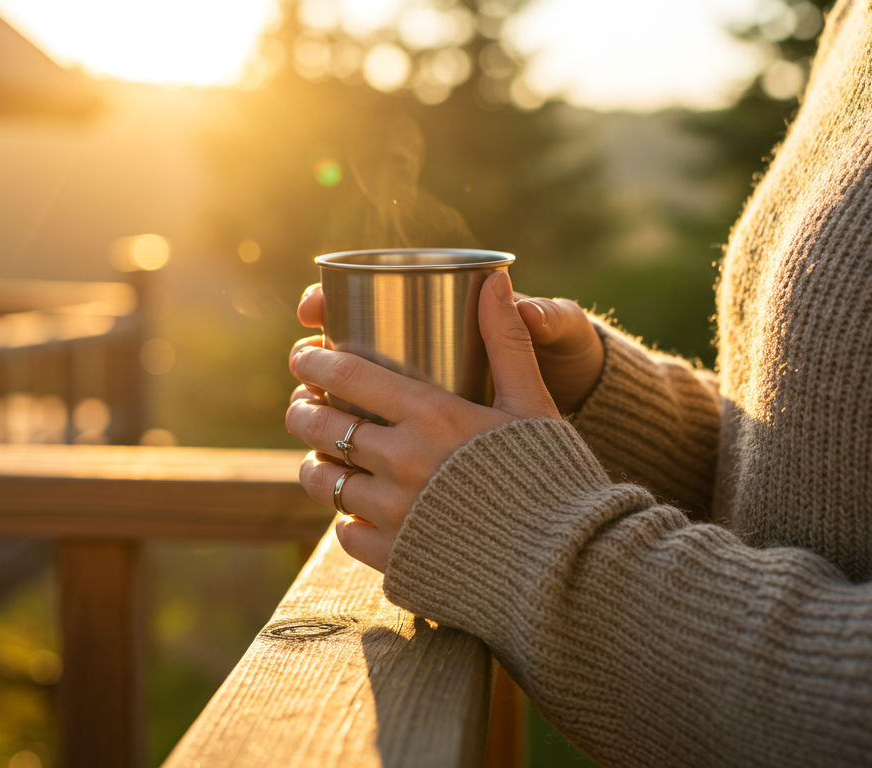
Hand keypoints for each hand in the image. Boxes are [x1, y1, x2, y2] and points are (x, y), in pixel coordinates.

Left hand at [286, 271, 560, 571]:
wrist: (569, 565)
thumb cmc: (555, 476)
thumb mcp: (534, 404)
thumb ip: (506, 341)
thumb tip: (494, 279)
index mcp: (433, 416)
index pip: (348, 377)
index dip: (315, 361)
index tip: (304, 354)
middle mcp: (403, 462)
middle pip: (322, 427)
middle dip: (303, 409)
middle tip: (302, 403)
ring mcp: (394, 513)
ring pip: (324, 480)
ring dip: (315, 463)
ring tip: (320, 455)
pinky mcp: (394, 559)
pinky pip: (347, 530)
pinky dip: (347, 517)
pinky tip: (356, 508)